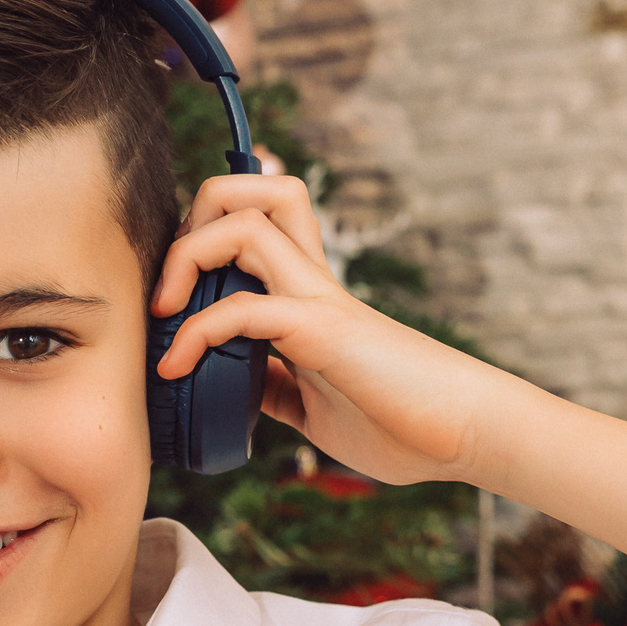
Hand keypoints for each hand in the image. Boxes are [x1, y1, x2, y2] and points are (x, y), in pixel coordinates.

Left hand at [151, 176, 505, 485]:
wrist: (463, 436)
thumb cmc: (400, 424)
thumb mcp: (312, 407)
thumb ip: (274, 385)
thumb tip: (230, 385)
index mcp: (310, 294)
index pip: (258, 221)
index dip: (206, 229)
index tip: (171, 289)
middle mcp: (313, 281)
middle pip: (254, 189)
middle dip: (194, 216)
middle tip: (169, 284)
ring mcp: (319, 299)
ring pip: (248, 220)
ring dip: (188, 254)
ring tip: (163, 311)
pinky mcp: (323, 330)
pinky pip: (247, 306)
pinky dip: (198, 330)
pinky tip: (177, 367)